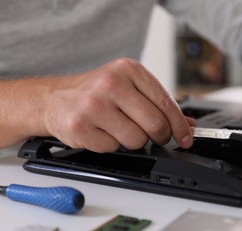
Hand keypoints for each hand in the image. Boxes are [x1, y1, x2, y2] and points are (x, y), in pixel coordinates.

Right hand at [43, 58, 194, 152]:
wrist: (54, 99)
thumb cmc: (95, 92)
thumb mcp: (128, 87)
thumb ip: (157, 103)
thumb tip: (187, 124)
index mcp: (128, 70)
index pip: (166, 103)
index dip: (180, 125)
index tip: (186, 137)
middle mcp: (111, 84)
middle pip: (155, 124)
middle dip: (159, 136)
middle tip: (154, 136)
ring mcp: (93, 106)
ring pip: (136, 140)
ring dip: (131, 140)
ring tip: (117, 127)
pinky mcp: (80, 127)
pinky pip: (113, 149)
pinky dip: (111, 145)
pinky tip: (101, 132)